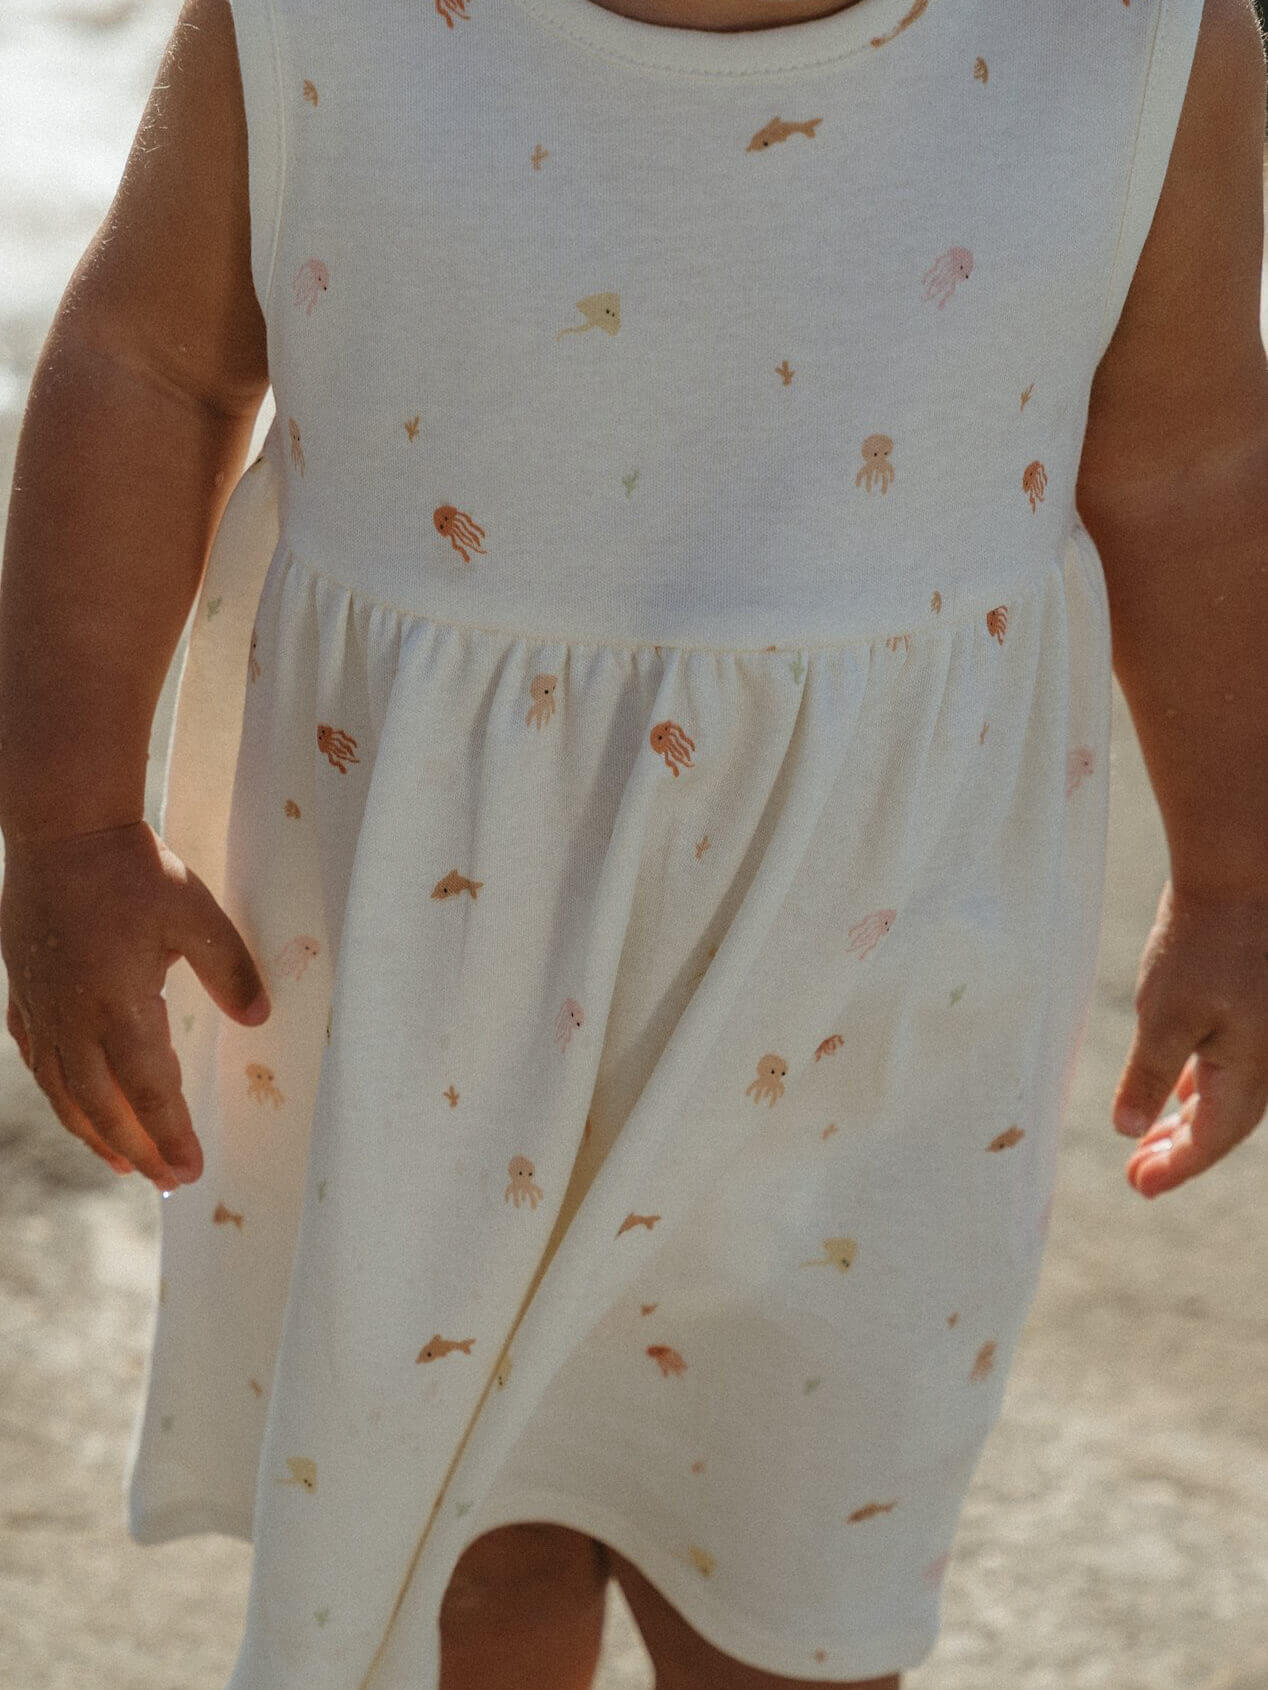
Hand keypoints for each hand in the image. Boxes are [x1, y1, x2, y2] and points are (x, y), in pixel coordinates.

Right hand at [0, 819, 269, 1189]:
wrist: (61, 831)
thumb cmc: (133, 869)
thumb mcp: (196, 914)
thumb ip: (230, 970)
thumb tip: (259, 1020)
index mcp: (118, 1006)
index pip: (147, 1091)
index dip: (170, 1135)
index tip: (190, 1171)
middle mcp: (73, 1019)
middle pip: (103, 1106)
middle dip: (138, 1148)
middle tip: (167, 1180)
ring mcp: (42, 1008)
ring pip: (65, 1091)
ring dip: (94, 1132)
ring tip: (121, 1163)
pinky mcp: (24, 991)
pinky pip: (38, 1060)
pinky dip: (59, 1094)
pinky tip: (73, 1105)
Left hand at [1111, 878, 1267, 1197]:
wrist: (1240, 874)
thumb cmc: (1202, 944)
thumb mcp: (1163, 1016)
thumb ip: (1147, 1077)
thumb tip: (1128, 1130)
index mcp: (1250, 1071)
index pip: (1212, 1140)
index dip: (1175, 1167)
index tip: (1137, 1186)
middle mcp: (1265, 1059)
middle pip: (1223, 1124)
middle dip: (1180, 1151)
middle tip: (1137, 1173)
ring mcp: (1262, 1031)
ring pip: (1226, 1093)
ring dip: (1188, 1119)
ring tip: (1151, 1141)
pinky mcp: (1253, 1006)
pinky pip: (1230, 1063)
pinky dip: (1200, 1083)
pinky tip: (1180, 1087)